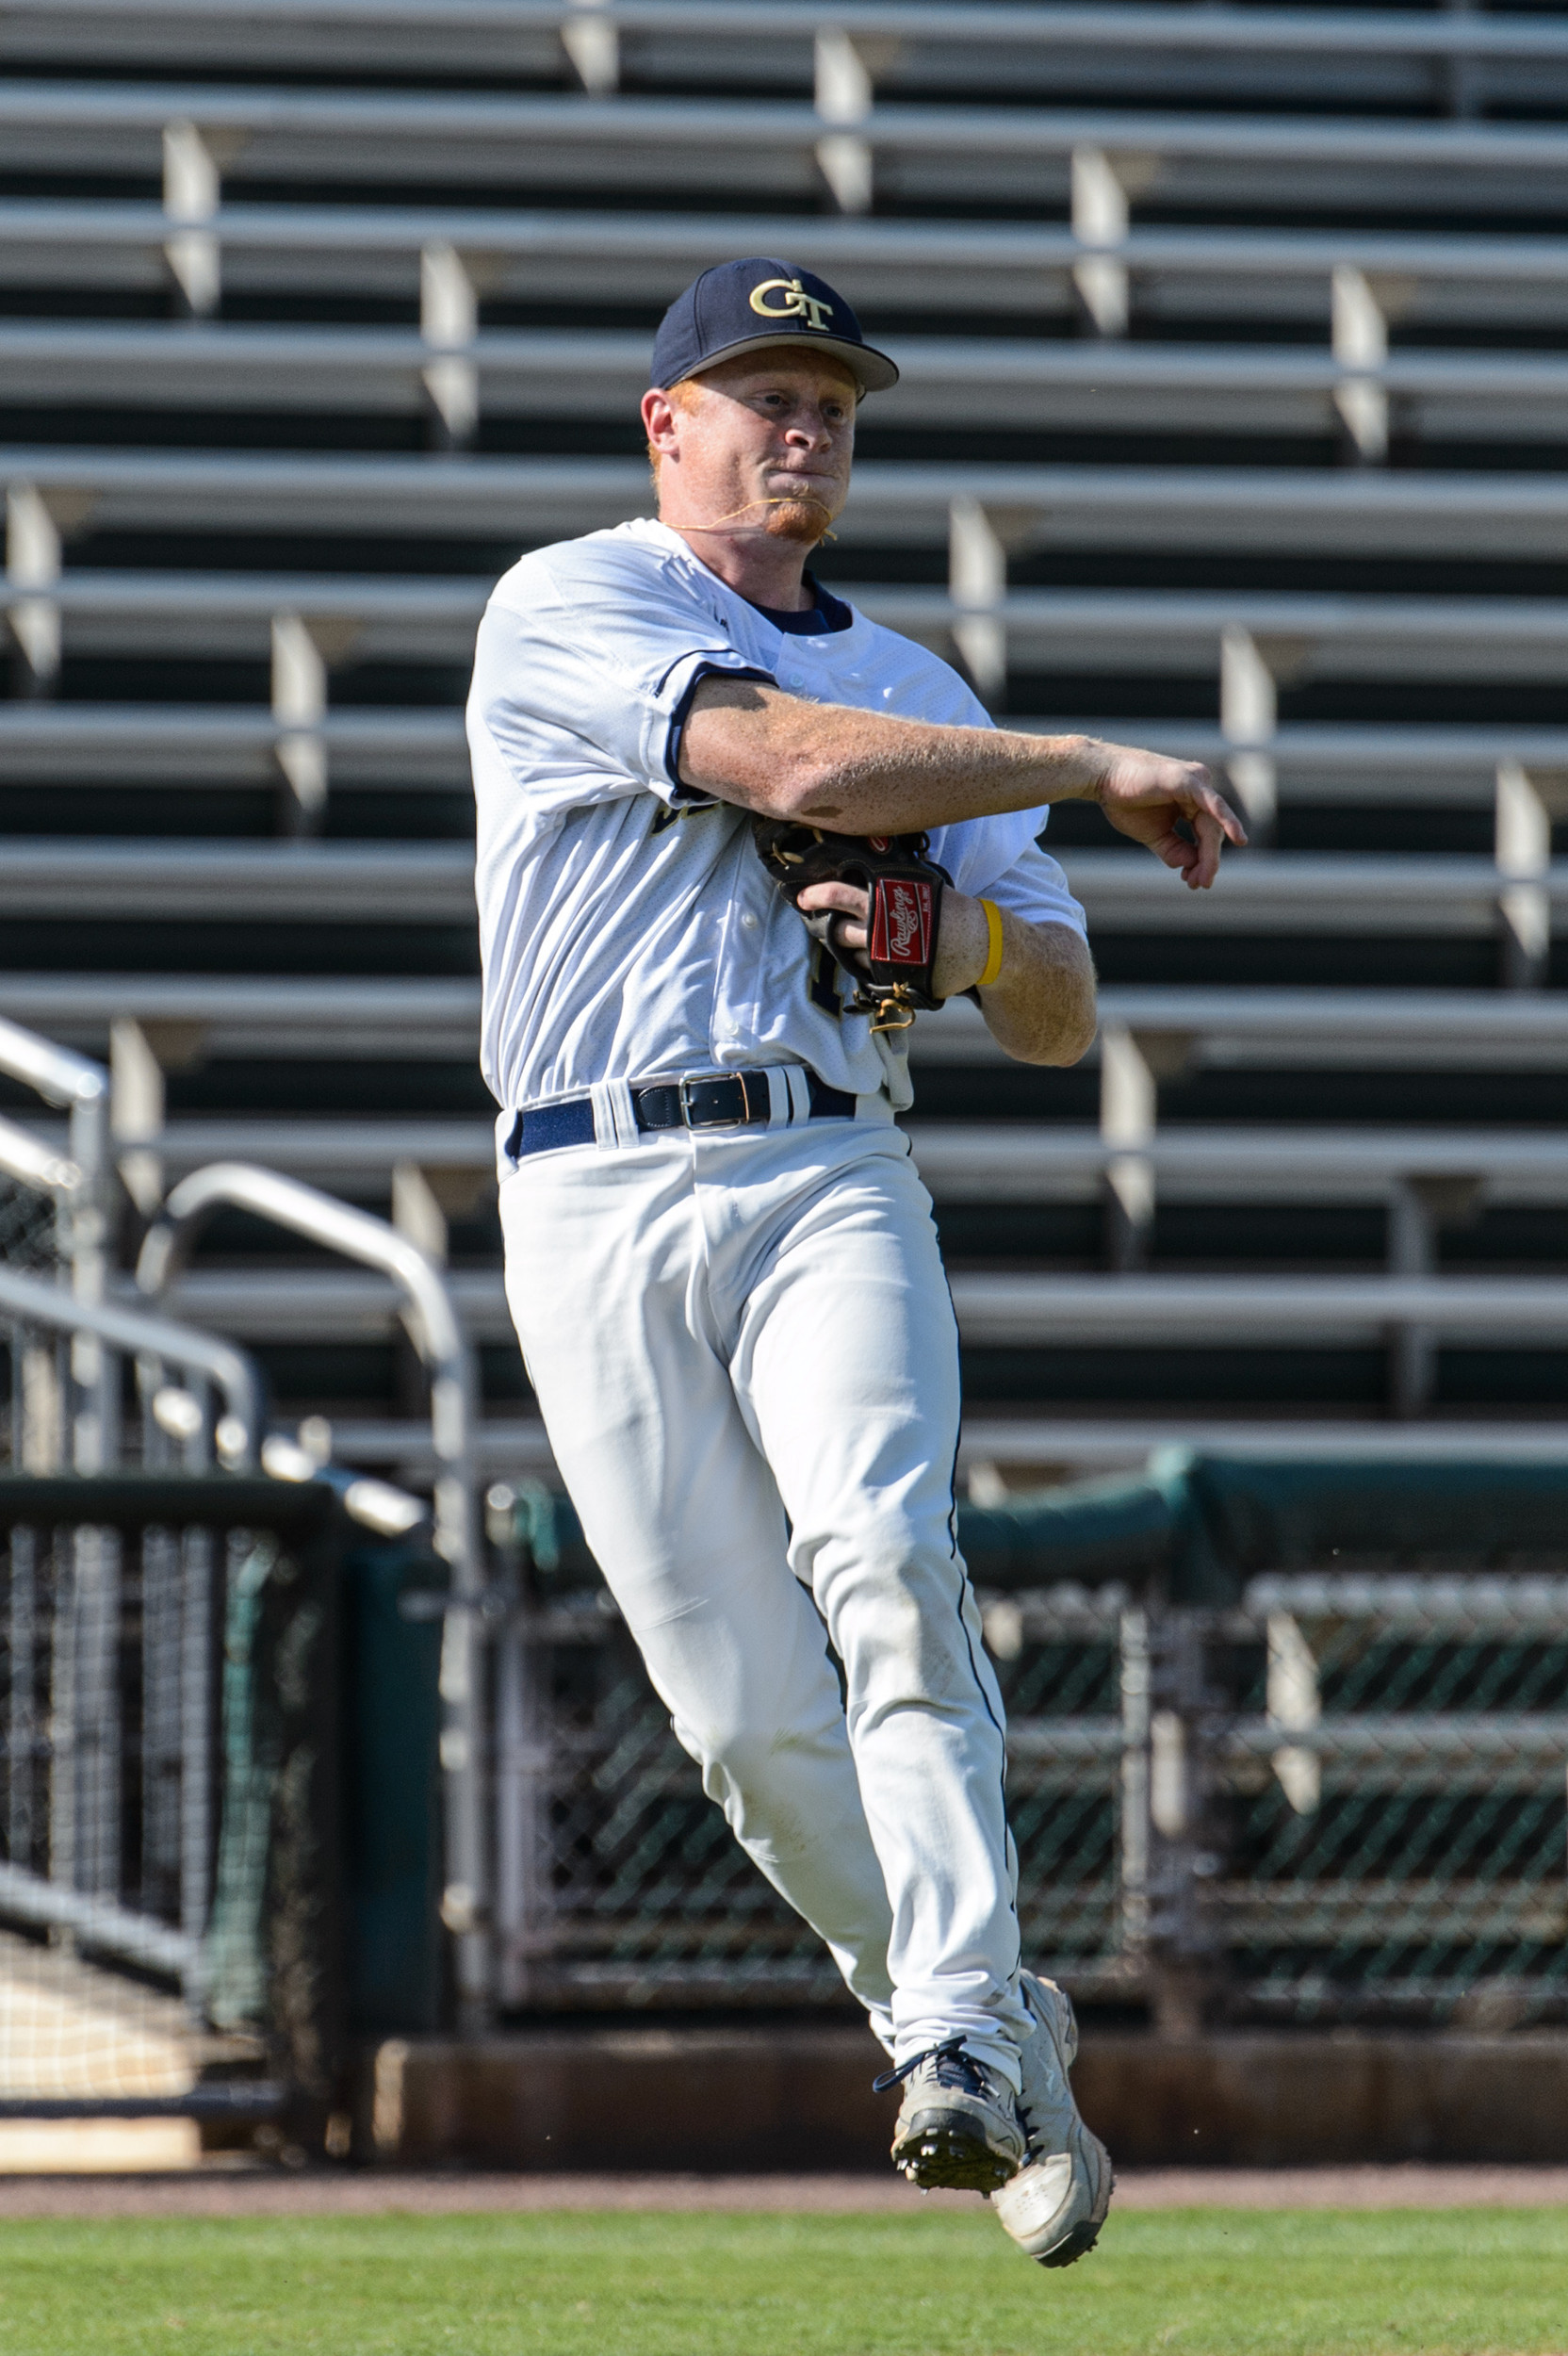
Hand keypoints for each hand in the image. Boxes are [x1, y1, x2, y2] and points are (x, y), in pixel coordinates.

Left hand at [793, 880, 991, 997]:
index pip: (840, 894)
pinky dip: (865, 962)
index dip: (818, 895)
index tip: (803, 897)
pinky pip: (867, 970)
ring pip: (850, 951)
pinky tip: (872, 954)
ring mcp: (885, 955)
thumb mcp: (920, 883)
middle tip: (814, 917)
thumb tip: (866, 863)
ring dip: (845, 945)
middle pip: (838, 928)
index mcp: (884, 900)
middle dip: (823, 924)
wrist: (980, 943)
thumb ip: (891, 879)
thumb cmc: (950, 908)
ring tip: (849, 936)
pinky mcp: (892, 976)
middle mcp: (880, 928)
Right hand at [1085, 742, 1245, 888]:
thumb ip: (1174, 849)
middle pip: (1211, 831)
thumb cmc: (1124, 801)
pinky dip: (1226, 820)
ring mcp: (1197, 783)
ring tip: (1204, 877)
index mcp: (1192, 801)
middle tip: (1200, 884)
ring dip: (1210, 853)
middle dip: (1207, 861)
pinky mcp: (1190, 781)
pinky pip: (1213, 804)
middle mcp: (1200, 790)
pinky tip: (1238, 838)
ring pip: (1212, 824)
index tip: (1194, 882)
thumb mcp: (1153, 834)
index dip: (1203, 860)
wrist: (1102, 779)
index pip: (1206, 834)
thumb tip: (1191, 866)